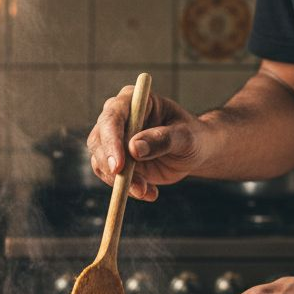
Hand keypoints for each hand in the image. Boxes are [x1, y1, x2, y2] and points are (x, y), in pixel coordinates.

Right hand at [87, 85, 206, 200]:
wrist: (194, 152)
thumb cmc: (192, 136)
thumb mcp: (185, 137)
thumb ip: (162, 139)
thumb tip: (134, 148)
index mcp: (133, 101)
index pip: (112, 117)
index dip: (111, 141)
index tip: (119, 166)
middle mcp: (118, 117)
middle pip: (98, 140)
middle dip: (112, 166)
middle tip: (135, 187)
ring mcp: (114, 140)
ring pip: (100, 161)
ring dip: (121, 181)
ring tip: (147, 191)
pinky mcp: (116, 160)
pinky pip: (110, 177)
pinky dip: (126, 189)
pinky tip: (149, 192)